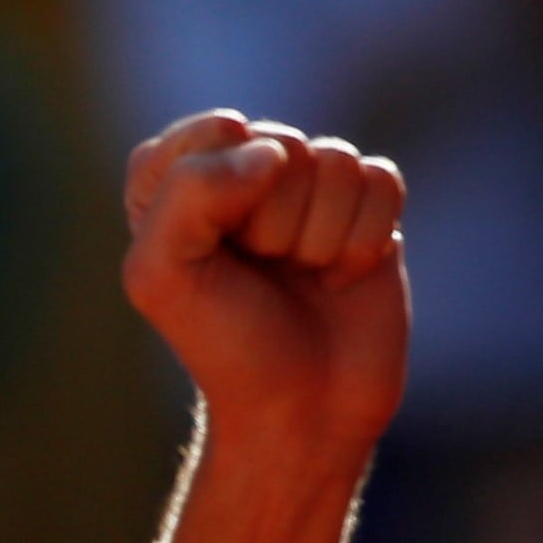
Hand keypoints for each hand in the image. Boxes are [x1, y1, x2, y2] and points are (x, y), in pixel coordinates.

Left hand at [119, 112, 408, 471]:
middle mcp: (244, 176)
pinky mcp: (367, 210)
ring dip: (319, 236)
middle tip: (262, 274)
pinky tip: (340, 278)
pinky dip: (363, 239)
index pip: (212, 132)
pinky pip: (381, 180)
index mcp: (177, 182)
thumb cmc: (224, 345)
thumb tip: (272, 153)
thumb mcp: (161, 276)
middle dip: (274, 221)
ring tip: (301, 278)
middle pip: (281, 144)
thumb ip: (188, 193)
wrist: (302, 411)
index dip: (219, 191)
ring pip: (335, 160)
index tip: (212, 248)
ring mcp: (310, 191)